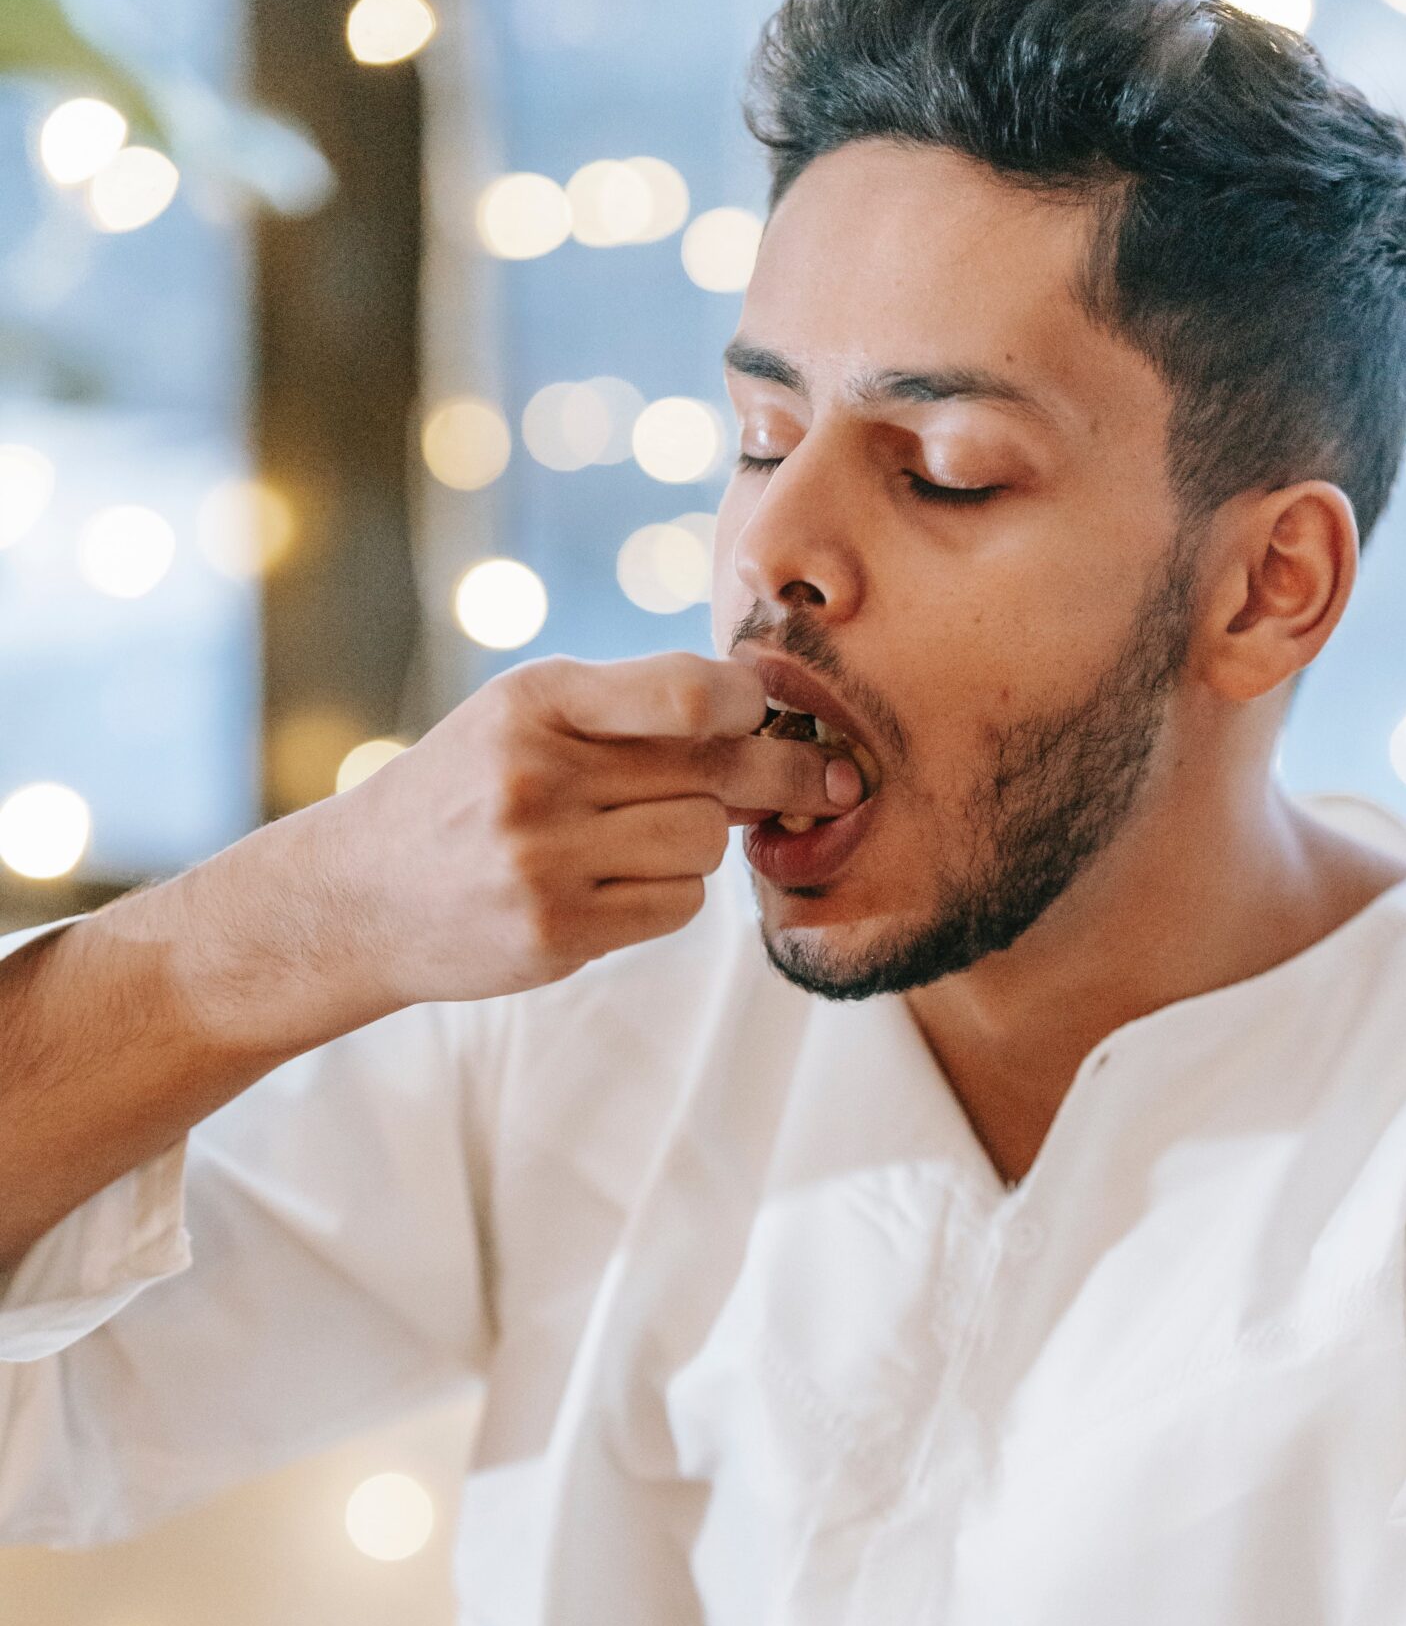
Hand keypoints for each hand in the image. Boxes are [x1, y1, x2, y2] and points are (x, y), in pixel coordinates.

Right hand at [277, 652, 858, 1030]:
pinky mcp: (555, 933)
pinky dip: (673, 895)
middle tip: (827, 777)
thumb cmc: (465, 792)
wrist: (359, 896)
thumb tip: (772, 720)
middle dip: (781, 774)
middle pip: (719, 773)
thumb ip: (630, 708)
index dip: (756, 704)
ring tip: (653, 837)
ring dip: (704, 842)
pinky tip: (623, 885)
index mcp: (536, 701)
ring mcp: (545, 861)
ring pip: (705, 844)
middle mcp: (538, 776)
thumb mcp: (521, 717)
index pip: (690, 693)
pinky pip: (678, 907)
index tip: (774, 713)